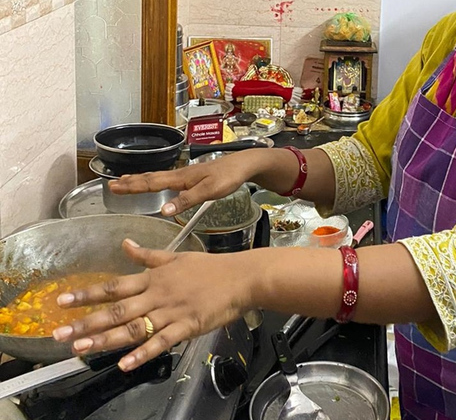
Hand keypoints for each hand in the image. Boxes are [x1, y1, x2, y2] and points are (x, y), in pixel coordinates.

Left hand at [52, 239, 253, 371]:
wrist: (241, 277)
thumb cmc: (211, 268)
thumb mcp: (176, 257)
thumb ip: (147, 255)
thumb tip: (124, 244)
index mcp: (153, 278)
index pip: (114, 286)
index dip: (87, 293)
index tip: (62, 300)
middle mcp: (157, 295)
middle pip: (116, 310)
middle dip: (86, 322)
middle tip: (59, 333)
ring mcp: (171, 312)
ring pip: (133, 327)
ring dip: (105, 339)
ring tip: (81, 349)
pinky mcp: (187, 326)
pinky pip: (161, 342)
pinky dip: (142, 353)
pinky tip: (125, 364)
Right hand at [108, 151, 256, 215]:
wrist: (243, 165)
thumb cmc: (228, 177)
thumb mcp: (209, 191)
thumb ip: (187, 200)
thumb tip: (164, 211)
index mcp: (180, 178)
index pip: (151, 183)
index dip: (132, 186)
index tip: (114, 187)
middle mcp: (179, 175)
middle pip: (150, 178)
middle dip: (130, 182)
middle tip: (111, 184)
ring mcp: (185, 175)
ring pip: (157, 177)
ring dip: (140, 179)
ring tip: (126, 181)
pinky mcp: (192, 176)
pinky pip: (167, 178)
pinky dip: (154, 180)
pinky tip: (156, 182)